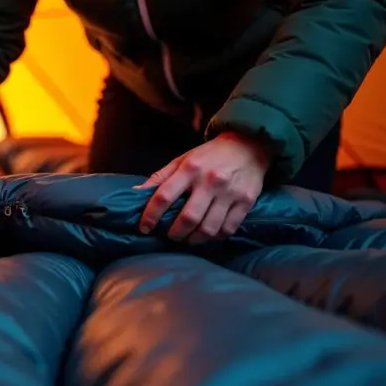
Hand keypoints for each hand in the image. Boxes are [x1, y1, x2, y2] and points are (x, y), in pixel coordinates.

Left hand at [136, 132, 270, 244]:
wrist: (249, 145)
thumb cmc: (210, 155)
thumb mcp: (183, 159)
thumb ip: (160, 177)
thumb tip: (136, 192)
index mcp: (190, 169)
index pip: (164, 196)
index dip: (151, 215)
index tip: (145, 227)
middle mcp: (210, 181)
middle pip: (188, 218)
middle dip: (175, 233)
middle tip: (171, 236)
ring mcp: (230, 193)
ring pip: (209, 228)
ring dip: (194, 239)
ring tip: (188, 238)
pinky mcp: (246, 202)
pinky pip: (228, 229)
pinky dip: (215, 237)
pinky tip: (208, 235)